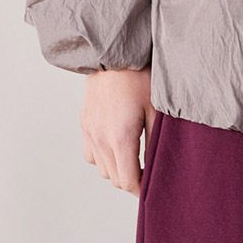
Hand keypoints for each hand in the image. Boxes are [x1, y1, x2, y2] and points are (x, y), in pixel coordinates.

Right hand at [80, 65, 156, 196]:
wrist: (113, 53)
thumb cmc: (138, 76)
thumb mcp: (156, 108)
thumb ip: (156, 140)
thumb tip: (158, 165)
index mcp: (120, 138)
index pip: (128, 181)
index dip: (142, 190)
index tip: (154, 187)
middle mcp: (100, 139)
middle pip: (114, 179)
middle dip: (132, 180)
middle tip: (149, 172)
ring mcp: (90, 132)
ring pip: (101, 169)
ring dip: (117, 169)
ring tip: (135, 158)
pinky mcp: (85, 123)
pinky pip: (91, 154)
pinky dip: (102, 157)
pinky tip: (116, 145)